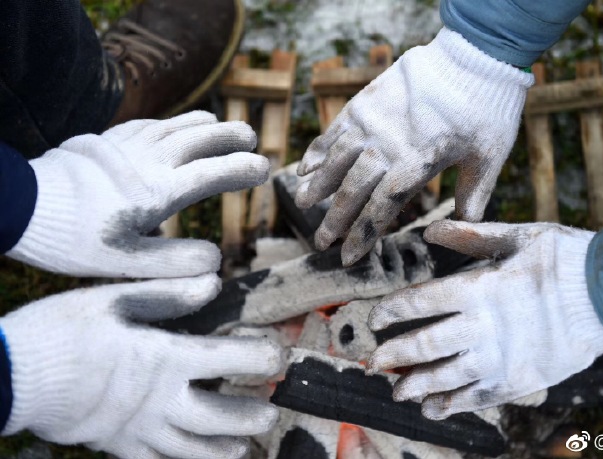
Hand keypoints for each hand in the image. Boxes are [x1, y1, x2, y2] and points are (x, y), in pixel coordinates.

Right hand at [0, 274, 282, 457]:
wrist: (12, 375)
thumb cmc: (63, 330)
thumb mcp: (114, 299)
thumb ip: (167, 293)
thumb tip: (214, 282)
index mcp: (164, 357)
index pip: (230, 360)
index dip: (262, 358)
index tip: (279, 355)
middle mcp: (159, 400)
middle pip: (219, 417)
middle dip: (250, 416)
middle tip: (270, 411)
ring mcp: (138, 429)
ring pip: (193, 449)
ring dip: (224, 449)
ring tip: (245, 447)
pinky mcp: (116, 446)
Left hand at [8, 111, 268, 277]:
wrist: (23, 205)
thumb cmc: (74, 239)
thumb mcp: (125, 261)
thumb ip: (174, 262)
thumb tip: (215, 262)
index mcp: (157, 192)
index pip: (211, 175)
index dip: (240, 170)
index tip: (263, 169)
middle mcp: (148, 163)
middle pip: (198, 140)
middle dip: (229, 138)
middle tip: (251, 138)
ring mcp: (127, 146)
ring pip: (175, 126)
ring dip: (203, 124)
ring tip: (221, 125)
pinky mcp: (109, 140)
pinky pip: (149, 123)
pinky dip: (171, 123)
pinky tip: (173, 126)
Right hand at [295, 28, 533, 265]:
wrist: (473, 55)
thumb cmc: (486, 110)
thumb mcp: (489, 158)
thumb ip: (473, 197)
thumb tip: (463, 229)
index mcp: (416, 164)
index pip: (381, 209)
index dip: (362, 235)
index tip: (348, 258)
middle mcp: (387, 146)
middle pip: (352, 190)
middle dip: (334, 221)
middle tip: (320, 243)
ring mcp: (371, 122)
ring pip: (336, 161)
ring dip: (317, 185)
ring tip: (303, 204)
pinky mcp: (365, 102)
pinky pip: (334, 130)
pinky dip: (319, 150)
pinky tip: (306, 165)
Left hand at [367, 220, 602, 418]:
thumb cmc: (564, 259)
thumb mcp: (517, 236)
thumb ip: (470, 236)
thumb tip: (430, 230)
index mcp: (478, 288)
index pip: (420, 302)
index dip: (392, 312)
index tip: (375, 320)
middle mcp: (483, 326)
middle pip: (425, 345)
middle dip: (394, 355)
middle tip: (373, 362)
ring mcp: (500, 357)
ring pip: (446, 376)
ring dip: (417, 385)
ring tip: (397, 391)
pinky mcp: (519, 379)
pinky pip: (477, 397)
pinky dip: (453, 404)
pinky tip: (434, 409)